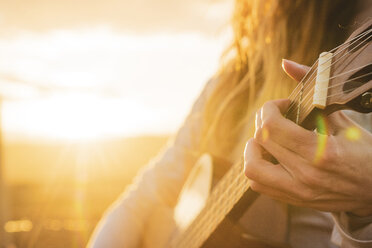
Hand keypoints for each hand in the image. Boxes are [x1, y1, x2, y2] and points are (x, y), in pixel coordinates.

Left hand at [243, 60, 371, 215]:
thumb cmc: (364, 153)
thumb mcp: (344, 121)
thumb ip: (315, 90)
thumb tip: (285, 63)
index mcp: (321, 152)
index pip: (272, 126)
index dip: (270, 108)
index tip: (283, 105)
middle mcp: (305, 174)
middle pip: (260, 141)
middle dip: (262, 121)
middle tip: (276, 118)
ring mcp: (298, 191)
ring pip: (252, 169)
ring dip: (253, 148)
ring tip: (267, 139)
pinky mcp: (294, 200)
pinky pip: (259, 184)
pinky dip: (257, 167)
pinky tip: (271, 156)